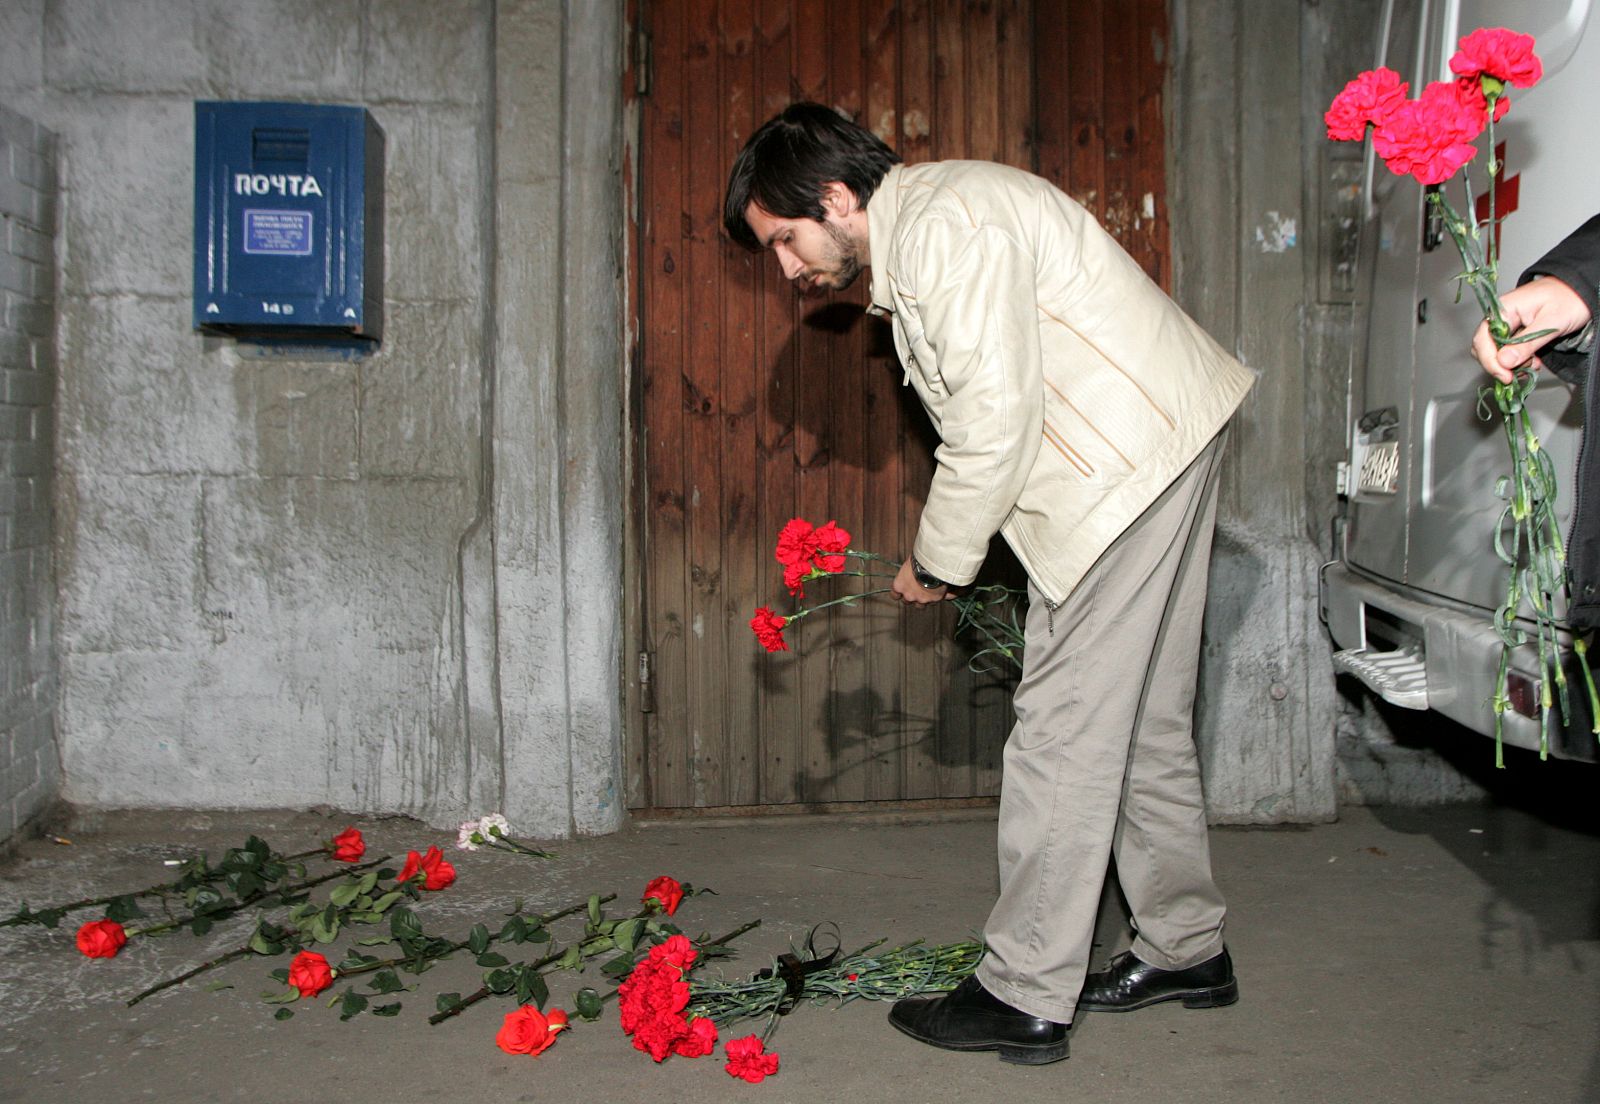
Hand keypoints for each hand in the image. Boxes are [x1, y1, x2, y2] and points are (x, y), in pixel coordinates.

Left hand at [891, 557, 952, 605]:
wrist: (932, 566)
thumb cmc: (918, 561)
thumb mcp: (909, 562)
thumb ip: (909, 569)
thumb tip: (911, 565)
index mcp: (900, 585)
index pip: (894, 594)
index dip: (898, 594)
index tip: (899, 593)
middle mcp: (909, 595)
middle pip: (908, 601)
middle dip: (912, 597)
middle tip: (917, 590)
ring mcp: (922, 599)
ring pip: (922, 604)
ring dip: (926, 599)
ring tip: (933, 591)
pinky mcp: (935, 599)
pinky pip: (939, 599)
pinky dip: (945, 595)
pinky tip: (949, 592)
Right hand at [1471, 276, 1591, 382]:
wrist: (1584, 291)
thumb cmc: (1571, 299)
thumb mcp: (1551, 322)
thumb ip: (1526, 343)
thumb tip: (1503, 362)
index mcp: (1503, 309)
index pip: (1483, 340)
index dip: (1490, 361)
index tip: (1506, 377)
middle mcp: (1500, 317)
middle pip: (1485, 348)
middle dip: (1501, 365)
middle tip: (1520, 373)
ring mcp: (1508, 325)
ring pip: (1497, 352)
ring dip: (1511, 364)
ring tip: (1533, 364)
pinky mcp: (1516, 332)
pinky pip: (1509, 350)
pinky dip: (1518, 360)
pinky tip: (1533, 361)